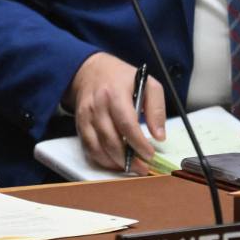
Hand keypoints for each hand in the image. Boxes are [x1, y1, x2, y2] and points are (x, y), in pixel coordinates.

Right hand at [64, 52, 165, 169]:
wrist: (90, 71)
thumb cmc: (121, 78)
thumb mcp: (148, 84)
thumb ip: (157, 108)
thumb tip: (159, 135)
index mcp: (115, 92)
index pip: (126, 123)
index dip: (138, 142)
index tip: (149, 154)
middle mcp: (98, 105)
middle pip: (110, 139)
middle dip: (127, 158)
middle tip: (142, 167)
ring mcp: (86, 116)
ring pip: (98, 147)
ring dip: (115, 162)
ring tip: (131, 168)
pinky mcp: (79, 124)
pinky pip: (88, 148)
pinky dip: (102, 160)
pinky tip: (115, 163)